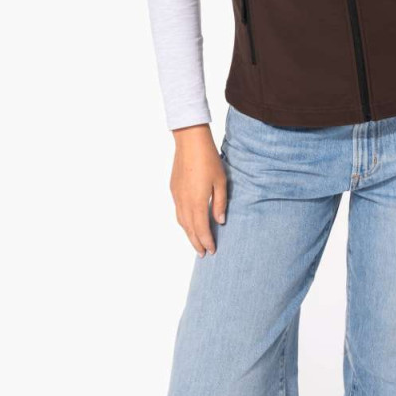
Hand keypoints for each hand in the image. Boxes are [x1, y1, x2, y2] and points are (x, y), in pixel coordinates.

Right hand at [169, 124, 226, 255]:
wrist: (190, 141)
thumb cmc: (209, 159)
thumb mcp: (221, 181)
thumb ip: (220, 203)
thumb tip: (220, 221)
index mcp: (198, 202)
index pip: (202, 229)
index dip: (206, 242)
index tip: (212, 251)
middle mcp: (185, 202)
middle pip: (189, 229)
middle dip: (196, 243)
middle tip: (203, 253)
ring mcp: (177, 196)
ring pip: (181, 221)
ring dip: (188, 234)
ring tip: (196, 241)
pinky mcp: (173, 189)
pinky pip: (178, 211)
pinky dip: (184, 221)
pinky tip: (189, 222)